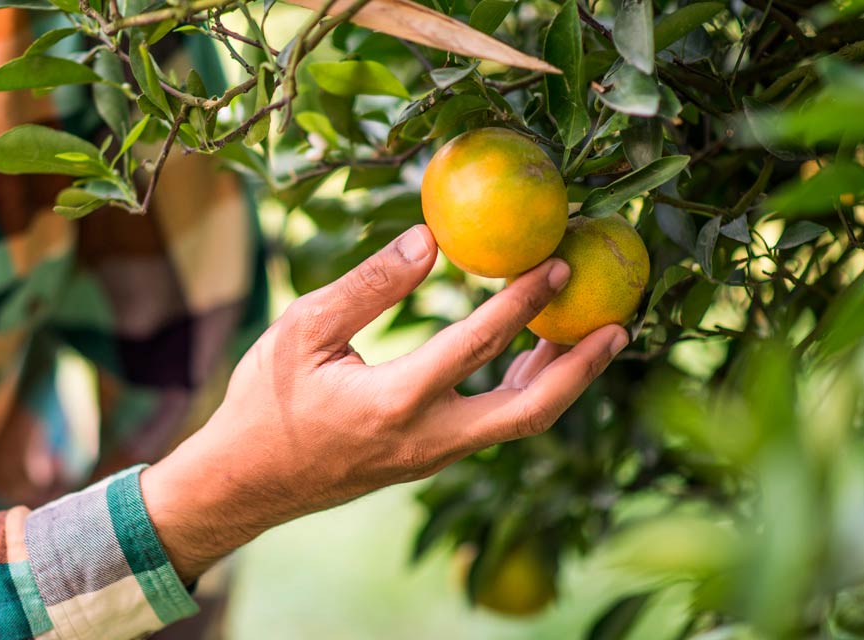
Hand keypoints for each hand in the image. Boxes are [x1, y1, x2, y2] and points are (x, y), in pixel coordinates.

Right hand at [141, 224, 627, 582]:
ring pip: (516, 424)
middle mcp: (426, 439)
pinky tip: (530, 360)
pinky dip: (523, 393)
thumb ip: (369, 285)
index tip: (559, 261)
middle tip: (619, 324)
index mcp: (393, 402)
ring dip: (559, 382)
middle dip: (581, 368)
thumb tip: (431, 238)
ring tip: (591, 335)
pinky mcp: (425, 460)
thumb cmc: (263, 401)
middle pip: (529, 411)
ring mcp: (430, 457)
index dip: (523, 301)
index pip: (477, 345)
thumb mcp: (302, 330)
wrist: (244, 482)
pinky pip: (491, 427)